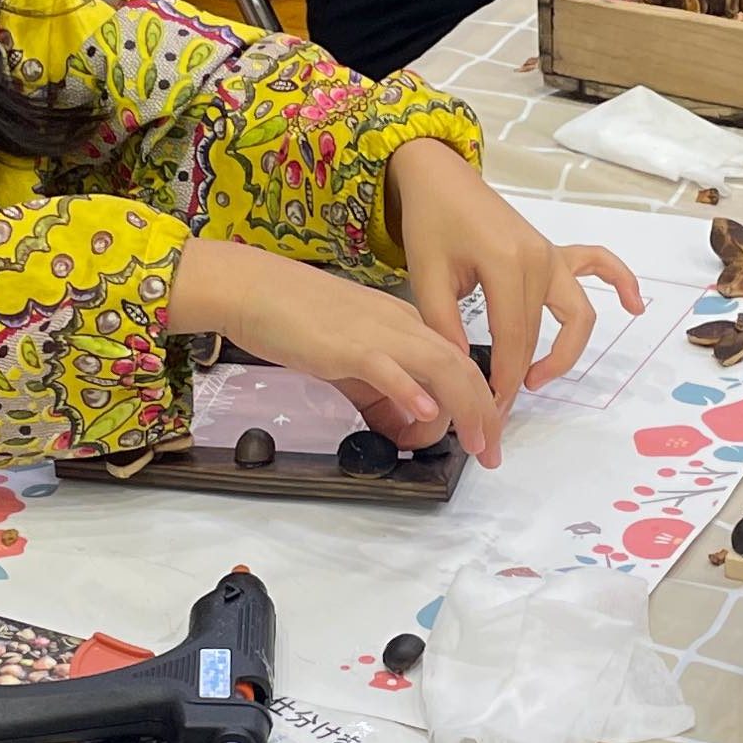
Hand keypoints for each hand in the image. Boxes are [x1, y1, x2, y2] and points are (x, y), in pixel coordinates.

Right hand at [162, 237, 501, 465]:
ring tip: (475, 443)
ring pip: (440, 367)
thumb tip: (400, 427)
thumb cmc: (294, 318)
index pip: (457, 364)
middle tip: (490, 453)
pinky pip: (387, 368)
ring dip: (465, 409)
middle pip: (462, 368)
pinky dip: (410, 391)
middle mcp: (401, 326)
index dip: (477, 404)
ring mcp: (376, 333)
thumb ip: (378, 392)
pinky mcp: (347, 346)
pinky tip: (424, 414)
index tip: (479, 437)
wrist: (252, 288)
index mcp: (405, 325)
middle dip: (485, 414)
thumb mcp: (349, 359)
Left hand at [385, 138, 642, 421]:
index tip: (490, 408)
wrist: (441, 177)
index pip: (512, 338)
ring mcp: (552, 255)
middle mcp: (540, 260)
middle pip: (539, 334)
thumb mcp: (426, 275)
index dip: (503, 379)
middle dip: (521, 377)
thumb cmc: (431, 222)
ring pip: (575, 315)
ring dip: (565, 352)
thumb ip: (443, 324)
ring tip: (538, 380)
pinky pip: (599, 265)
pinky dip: (621, 283)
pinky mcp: (554, 251)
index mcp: (507, 264)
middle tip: (498, 409)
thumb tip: (459, 371)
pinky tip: (634, 307)